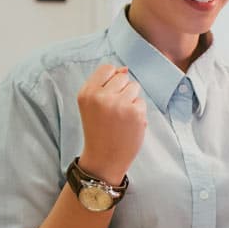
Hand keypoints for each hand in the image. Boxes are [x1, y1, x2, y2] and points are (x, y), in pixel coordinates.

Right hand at [76, 65, 146, 183]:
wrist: (103, 159)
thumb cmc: (99, 130)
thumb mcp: (92, 104)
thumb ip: (105, 84)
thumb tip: (125, 68)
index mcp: (87, 93)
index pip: (107, 69)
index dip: (112, 80)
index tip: (108, 96)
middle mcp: (101, 96)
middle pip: (123, 77)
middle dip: (122, 91)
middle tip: (113, 112)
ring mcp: (119, 104)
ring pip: (134, 87)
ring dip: (132, 100)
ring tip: (121, 117)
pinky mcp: (135, 112)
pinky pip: (142, 102)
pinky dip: (138, 112)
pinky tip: (128, 125)